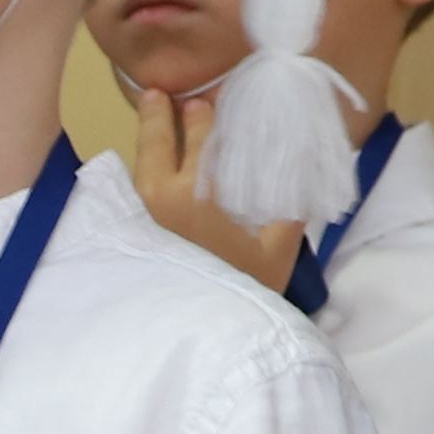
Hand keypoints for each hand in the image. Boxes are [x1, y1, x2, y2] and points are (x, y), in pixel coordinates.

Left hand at [124, 77, 305, 290]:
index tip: (204, 101)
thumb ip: (289, 208)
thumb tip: (301, 172)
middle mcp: (162, 198)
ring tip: (151, 112)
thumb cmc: (245, 292)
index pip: (202, 138)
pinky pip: (136, 192)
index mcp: (198, 192)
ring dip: (148, 138)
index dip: (205, 116)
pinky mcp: (133, 239)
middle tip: (161, 94)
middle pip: (159, 143)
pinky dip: (143, 171)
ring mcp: (142, 218)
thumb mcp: (278, 250)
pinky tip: (151, 169)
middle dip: (163, 115)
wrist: (207, 339)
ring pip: (141, 165)